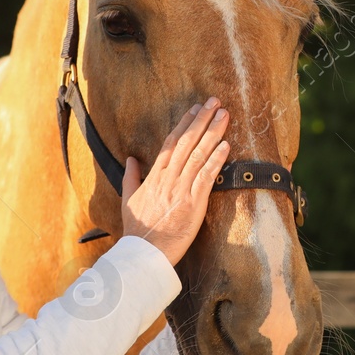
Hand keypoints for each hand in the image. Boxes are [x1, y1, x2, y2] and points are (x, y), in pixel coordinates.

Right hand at [120, 97, 230, 266]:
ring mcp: (181, 189)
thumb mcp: (128, 200)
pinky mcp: (194, 203)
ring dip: (213, 133)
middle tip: (215, 102)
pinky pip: (207, 177)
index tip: (195, 109)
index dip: (185, 124)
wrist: (144, 253)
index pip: (171, 143)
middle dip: (202, 120)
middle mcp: (168, 178)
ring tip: (224, 115)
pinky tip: (226, 145)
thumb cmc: (137, 230)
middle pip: (187, 142)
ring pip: (199, 155)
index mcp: (154, 176)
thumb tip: (132, 159)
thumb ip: (131, 177)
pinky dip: (217, 160)